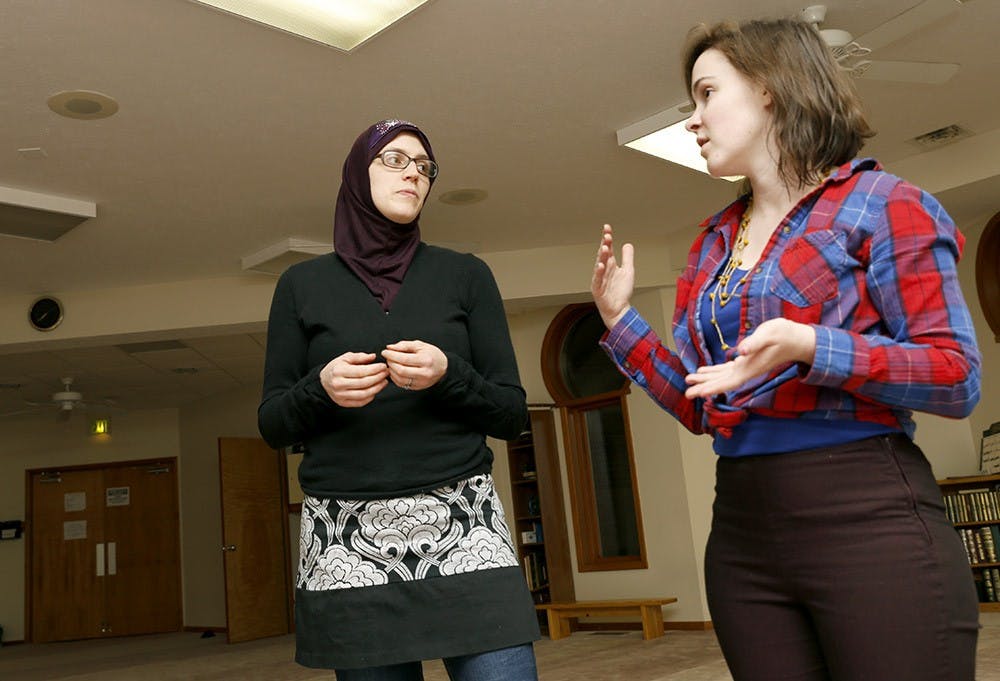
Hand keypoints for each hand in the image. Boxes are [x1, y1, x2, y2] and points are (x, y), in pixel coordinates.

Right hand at [319, 352, 388, 406]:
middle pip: (364, 383)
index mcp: (339, 371)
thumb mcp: (345, 358)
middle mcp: (339, 384)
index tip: (383, 366)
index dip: (375, 369)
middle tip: (386, 373)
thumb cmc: (336, 368)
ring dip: (377, 388)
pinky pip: (360, 402)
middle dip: (378, 378)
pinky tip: (375, 390)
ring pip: (364, 394)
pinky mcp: (343, 403)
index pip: (361, 371)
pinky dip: (370, 397)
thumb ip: (360, 357)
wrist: (324, 381)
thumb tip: (373, 357)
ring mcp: (340, 395)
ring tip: (384, 382)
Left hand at [381, 340, 447, 390]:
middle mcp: (424, 373)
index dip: (392, 355)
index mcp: (426, 360)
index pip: (404, 359)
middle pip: (401, 370)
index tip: (385, 352)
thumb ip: (404, 345)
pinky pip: (402, 384)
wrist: (443, 368)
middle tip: (388, 358)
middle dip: (390, 363)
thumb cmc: (432, 355)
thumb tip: (390, 348)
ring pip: (400, 379)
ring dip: (391, 371)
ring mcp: (421, 382)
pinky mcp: (418, 387)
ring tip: (391, 364)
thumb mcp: (420, 345)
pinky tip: (394, 371)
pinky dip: (395, 378)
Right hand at [591, 224, 634, 328]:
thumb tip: (628, 244)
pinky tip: (601, 265)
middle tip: (607, 234)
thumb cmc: (621, 292)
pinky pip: (597, 280)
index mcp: (610, 264)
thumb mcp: (628, 271)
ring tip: (605, 247)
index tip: (607, 228)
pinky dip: (599, 273)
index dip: (607, 238)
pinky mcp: (598, 289)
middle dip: (605, 244)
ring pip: (599, 265)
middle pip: (603, 254)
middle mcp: (604, 270)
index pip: (608, 248)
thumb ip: (627, 257)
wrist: (619, 310)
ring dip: (602, 256)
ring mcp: (600, 279)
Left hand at [684, 319, 816, 398]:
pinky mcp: (746, 361)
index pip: (730, 382)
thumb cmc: (784, 335)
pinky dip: (714, 372)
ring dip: (705, 379)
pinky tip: (703, 371)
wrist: (797, 339)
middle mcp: (747, 370)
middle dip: (704, 387)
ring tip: (689, 380)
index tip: (699, 393)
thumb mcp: (770, 333)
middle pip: (723, 383)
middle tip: (686, 392)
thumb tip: (741, 351)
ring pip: (722, 377)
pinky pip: (727, 370)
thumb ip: (754, 343)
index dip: (714, 388)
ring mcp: (747, 367)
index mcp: (751, 367)